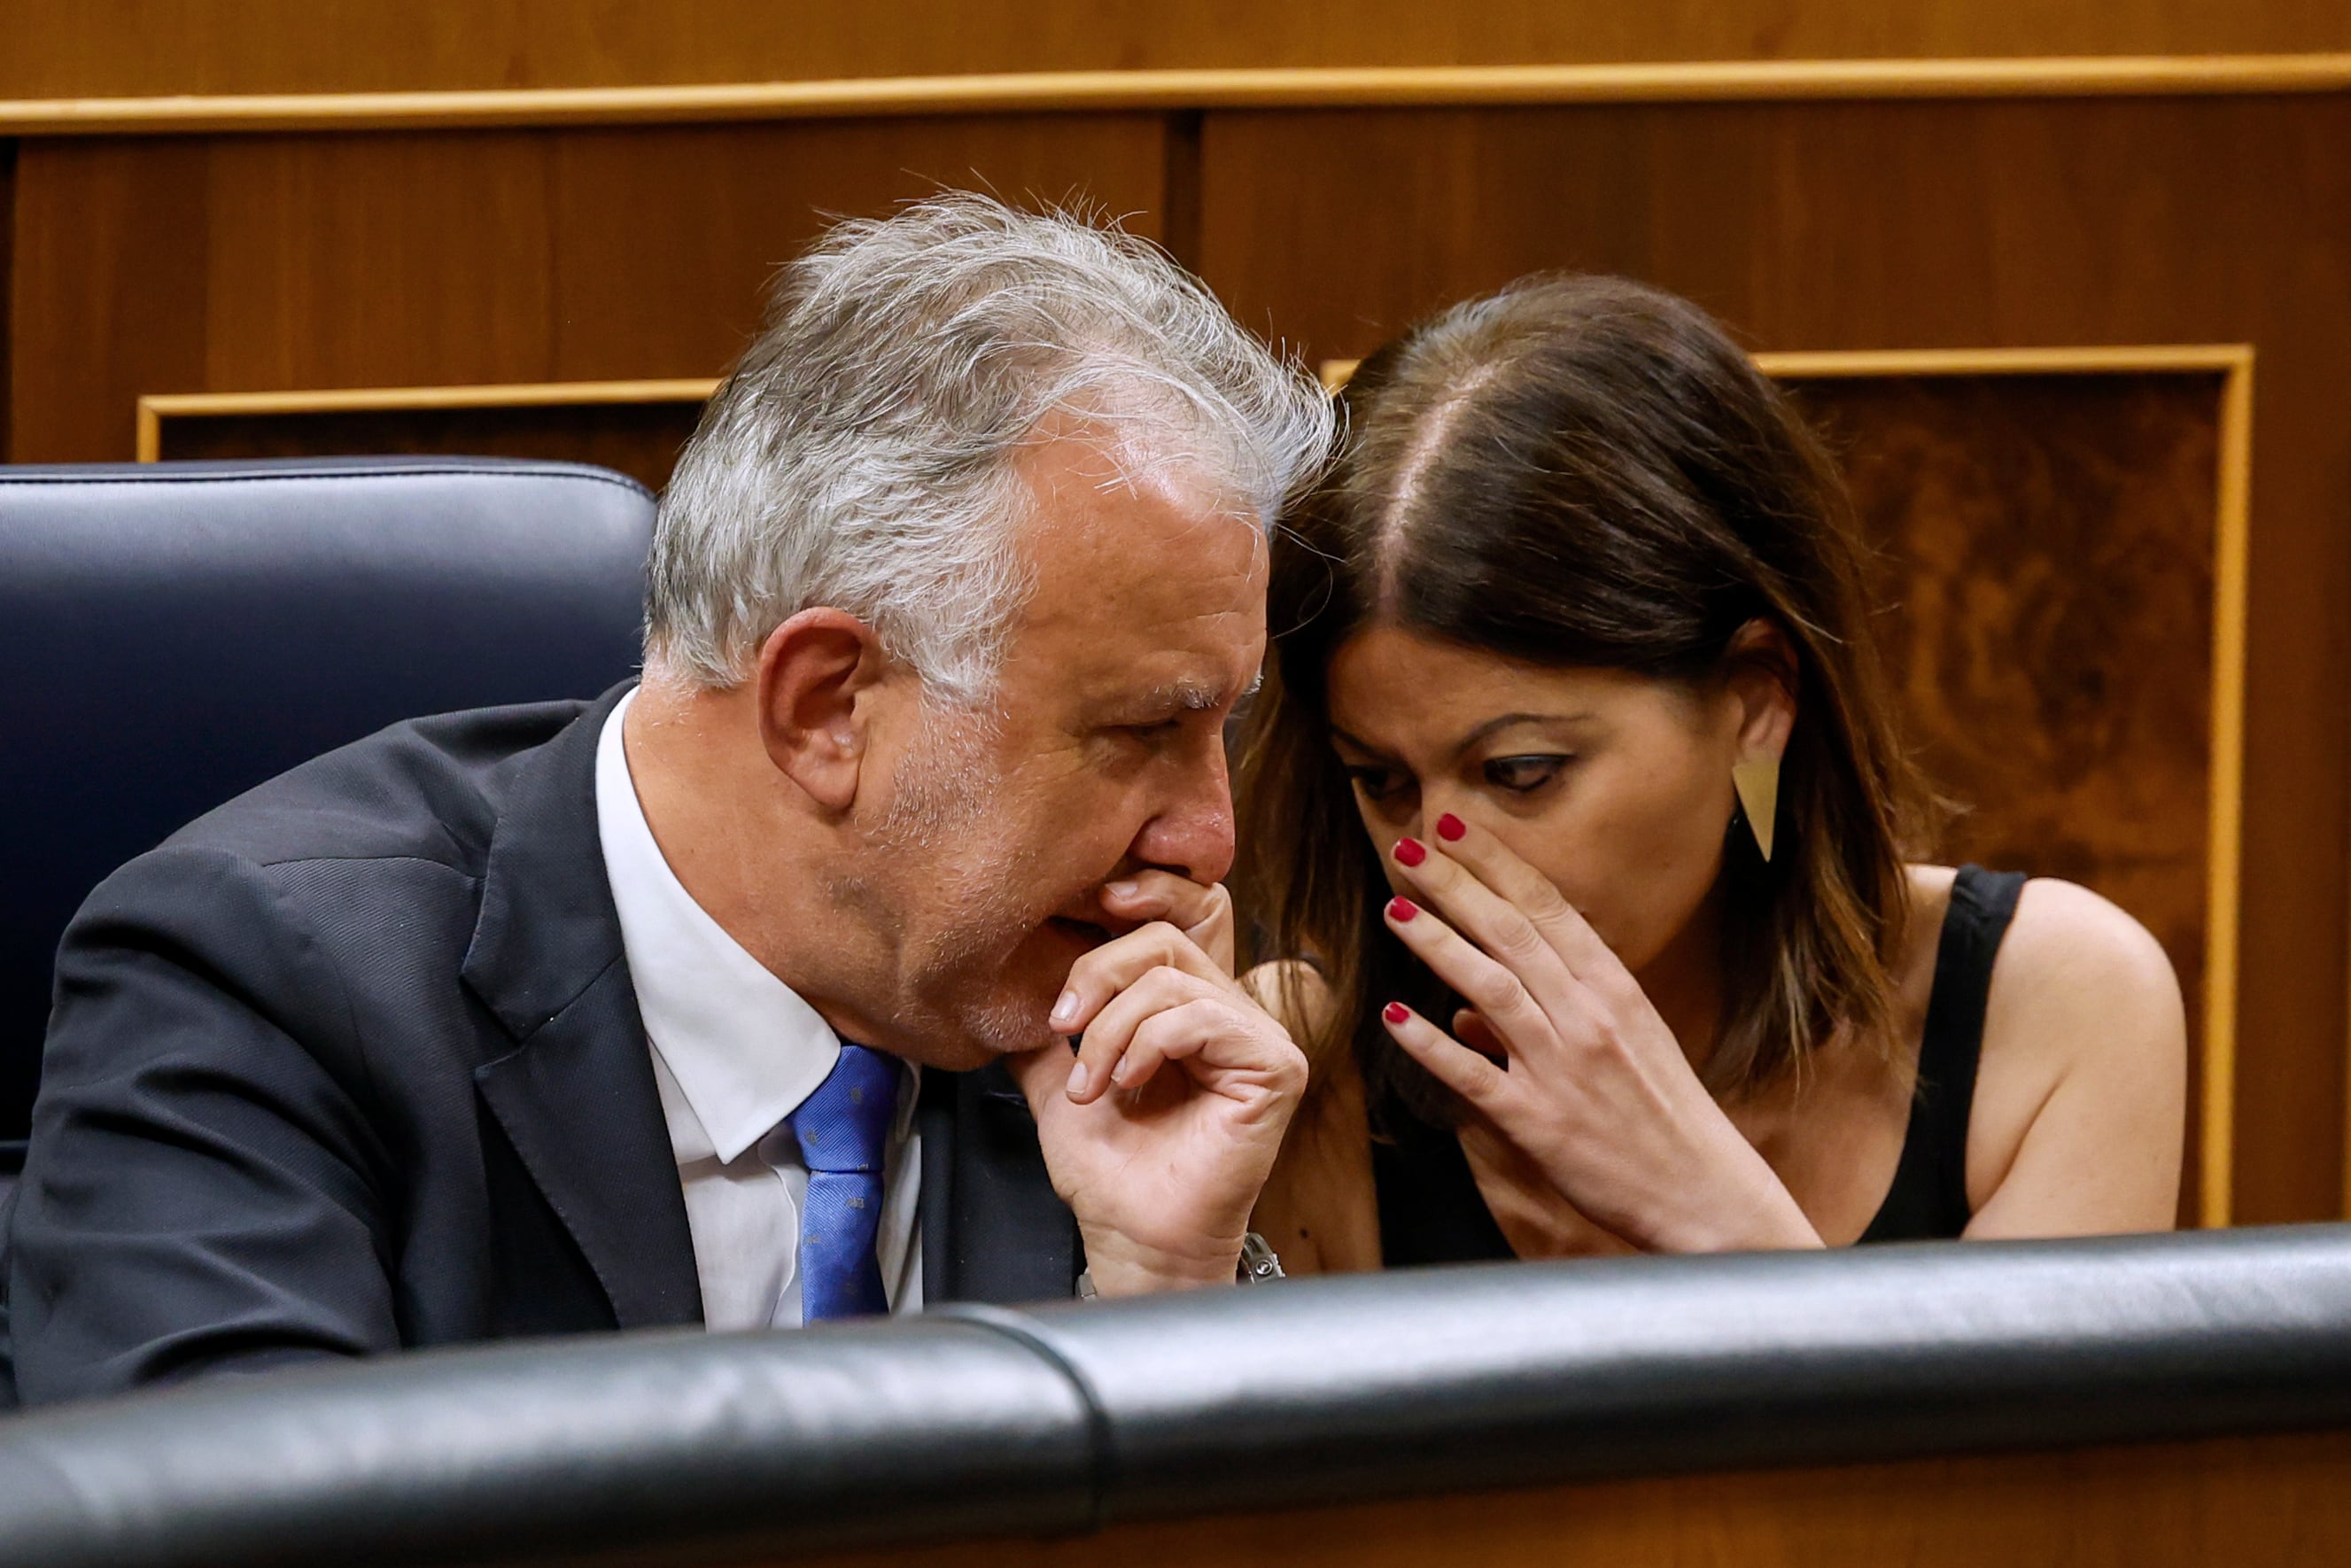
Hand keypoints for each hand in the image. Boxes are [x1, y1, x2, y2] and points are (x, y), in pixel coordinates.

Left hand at [1007, 874, 1303, 1294]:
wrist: (1130, 1235)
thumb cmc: (1108, 1171)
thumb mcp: (1058, 1077)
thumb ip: (1048, 1028)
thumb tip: (1010, 979)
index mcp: (1186, 1007)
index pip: (1164, 924)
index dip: (1126, 916)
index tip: (1075, 950)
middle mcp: (1228, 1013)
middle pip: (1163, 938)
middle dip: (1098, 976)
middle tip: (1062, 1027)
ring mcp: (1257, 1036)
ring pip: (1173, 981)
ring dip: (1112, 1029)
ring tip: (1090, 1083)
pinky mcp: (1275, 1065)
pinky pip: (1202, 1017)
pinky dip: (1148, 1045)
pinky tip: (1128, 1085)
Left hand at [1377, 816, 1819, 1252]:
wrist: (1706, 1194)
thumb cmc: (1664, 1115)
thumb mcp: (1627, 1045)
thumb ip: (1556, 1014)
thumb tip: (1469, 1015)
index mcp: (1614, 989)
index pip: (1546, 907)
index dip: (1496, 863)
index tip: (1454, 827)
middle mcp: (1587, 1018)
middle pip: (1511, 934)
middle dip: (1455, 884)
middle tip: (1407, 848)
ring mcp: (1562, 1069)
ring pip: (1490, 989)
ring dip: (1439, 945)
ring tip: (1396, 910)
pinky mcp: (1539, 1123)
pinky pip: (1476, 1076)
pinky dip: (1433, 1046)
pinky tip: (1396, 1019)